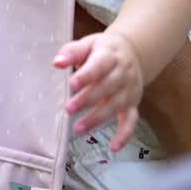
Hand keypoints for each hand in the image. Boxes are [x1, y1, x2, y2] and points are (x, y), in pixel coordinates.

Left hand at [54, 30, 143, 151]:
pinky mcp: (133, 103)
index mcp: (110, 55)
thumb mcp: (88, 44)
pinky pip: (131, 120)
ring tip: (78, 128)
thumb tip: (57, 63)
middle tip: (68, 109)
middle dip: (88, 100)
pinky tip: (113, 147)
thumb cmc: (103, 49)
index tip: (72, 84)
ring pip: (116, 105)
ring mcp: (129, 90)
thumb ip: (72, 52)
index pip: (99, 65)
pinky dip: (125, 135)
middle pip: (107, 87)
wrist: (132, 51)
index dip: (86, 75)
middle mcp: (123, 73)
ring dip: (98, 118)